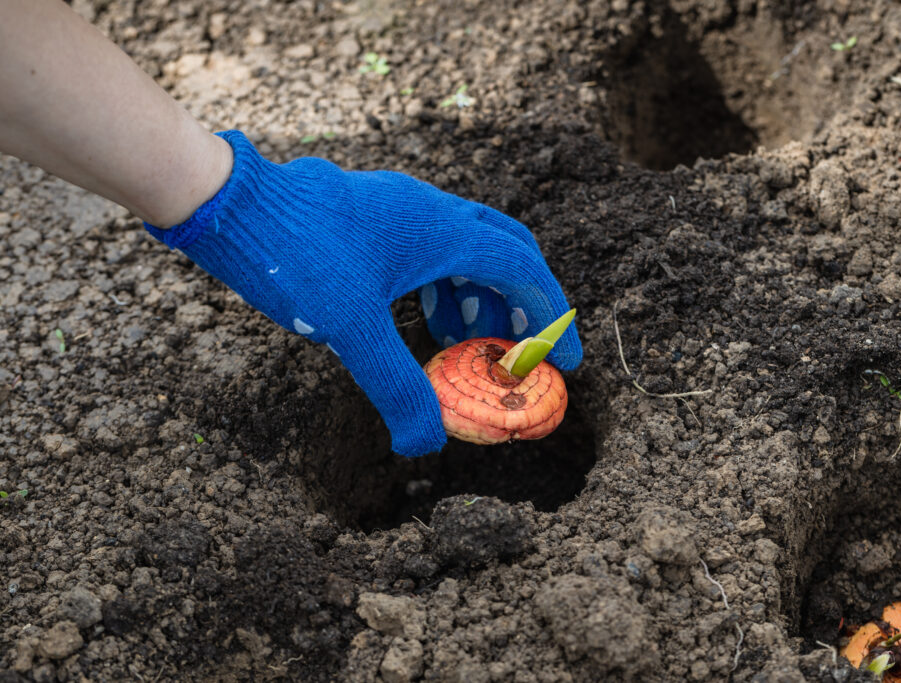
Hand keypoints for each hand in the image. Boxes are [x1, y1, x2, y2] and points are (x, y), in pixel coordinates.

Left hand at [147, 131, 581, 456]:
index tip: (564, 361)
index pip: (523, 270)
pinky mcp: (373, 217)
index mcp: (443, 230)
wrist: (227, 202)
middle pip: (504, 253)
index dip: (551, 318)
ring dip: (477, 299)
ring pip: (464, 253)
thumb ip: (395, 386)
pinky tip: (424, 323)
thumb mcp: (352, 329)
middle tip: (521, 351)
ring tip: (470, 345)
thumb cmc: (295, 254)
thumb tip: (424, 444)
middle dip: (520, 305)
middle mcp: (430, 212)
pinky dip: (441, 291)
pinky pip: (428, 254)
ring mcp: (400, 210)